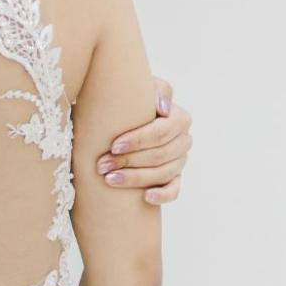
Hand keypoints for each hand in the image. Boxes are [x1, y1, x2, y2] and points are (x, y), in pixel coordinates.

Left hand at [95, 76, 192, 204]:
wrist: (126, 116)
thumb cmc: (131, 100)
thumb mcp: (141, 87)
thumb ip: (156, 90)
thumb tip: (163, 108)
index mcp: (180, 118)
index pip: (162, 132)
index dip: (138, 140)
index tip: (114, 145)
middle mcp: (183, 140)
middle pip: (160, 155)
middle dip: (129, 161)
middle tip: (102, 165)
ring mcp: (180, 160)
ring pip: (163, 174)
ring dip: (135, 178)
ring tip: (109, 179)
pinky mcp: (175, 178)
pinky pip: (174, 190)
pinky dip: (162, 195)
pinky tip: (146, 197)